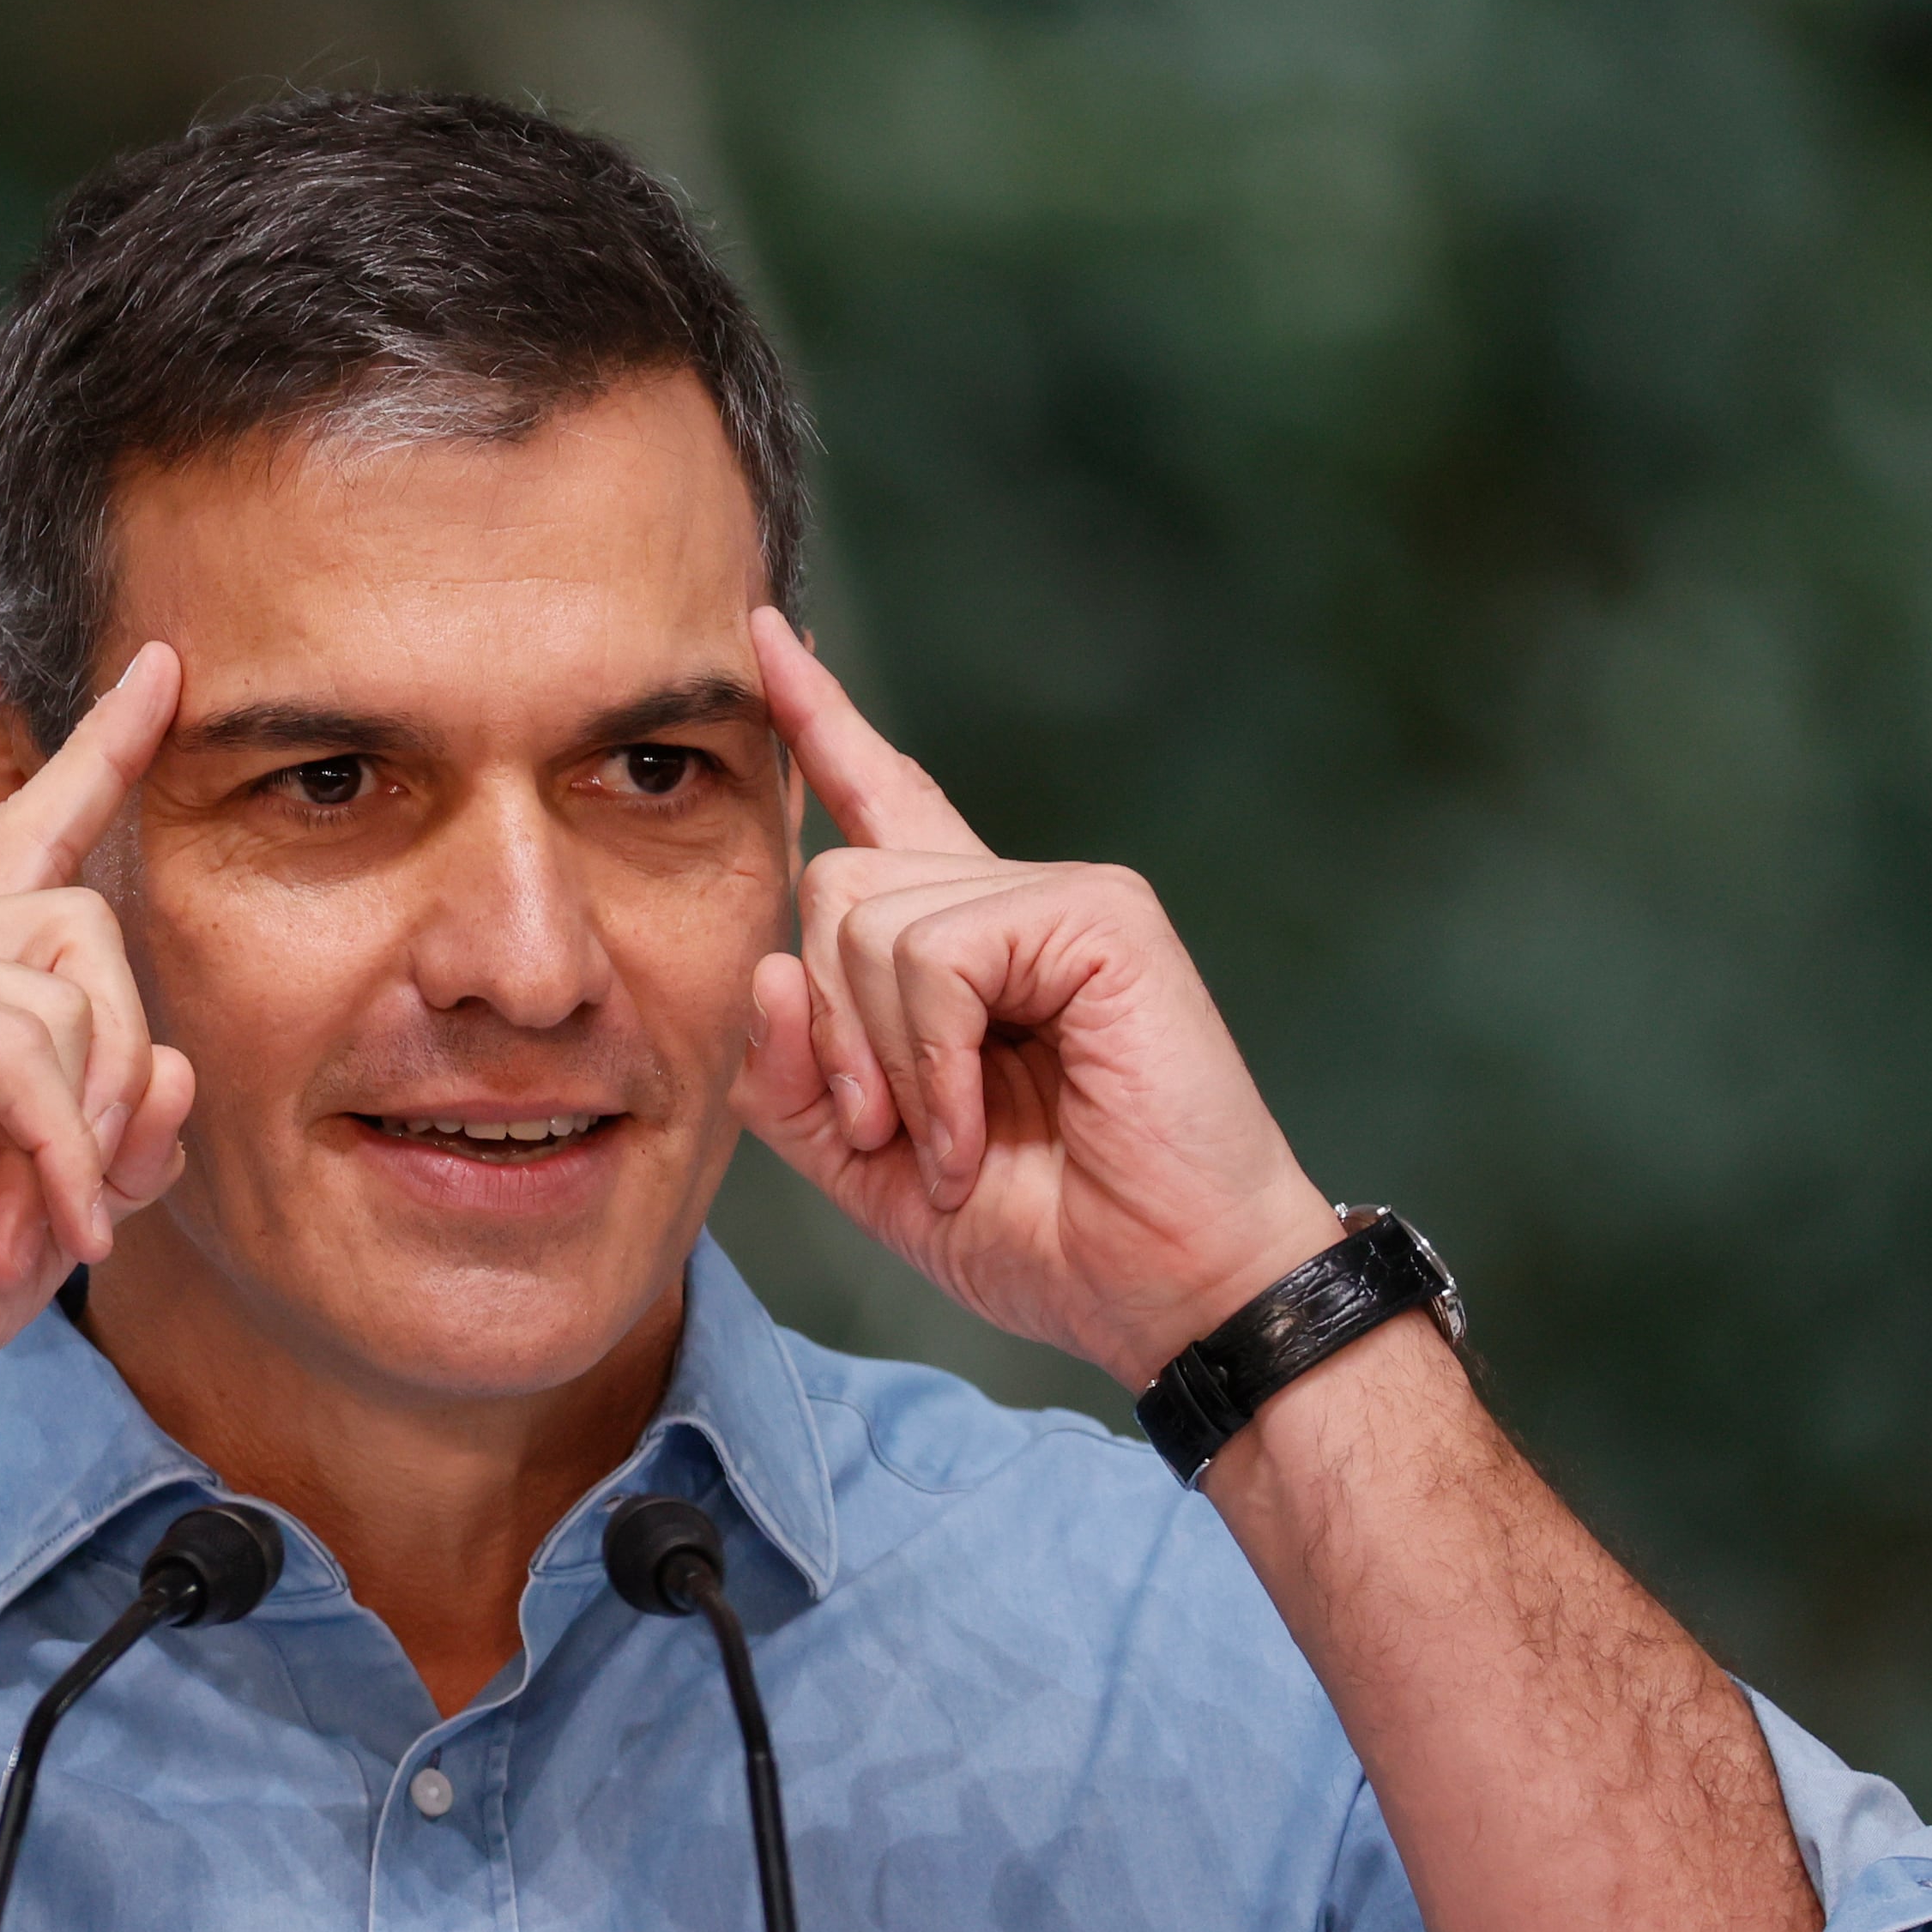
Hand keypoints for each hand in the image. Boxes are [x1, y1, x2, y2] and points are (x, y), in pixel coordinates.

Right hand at [0, 645, 198, 1459]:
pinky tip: (17, 1228)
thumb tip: (169, 1063)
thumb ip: (114, 1133)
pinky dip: (47, 1144)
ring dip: (80, 1134)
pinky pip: (13, 1040)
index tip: (162, 670)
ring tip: (32, 1233)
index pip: (26, 837)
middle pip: (89, 921)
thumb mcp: (41, 1213)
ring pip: (65, 983)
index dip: (97, 755)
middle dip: (118, 1069)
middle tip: (81, 1203)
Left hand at [734, 611, 1345, 1387]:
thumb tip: (770, 968)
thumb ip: (795, 1079)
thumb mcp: (873, 1168)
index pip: (874, 807)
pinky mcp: (1100, 914)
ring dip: (889, 1063)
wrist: (1168, 1292)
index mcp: (959, 946)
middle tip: (896, 1135)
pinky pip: (937, 954)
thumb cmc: (1047, 1232)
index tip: (764, 640)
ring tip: (958, 1141)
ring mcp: (1061, 895)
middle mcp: (1007, 900)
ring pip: (870, 919)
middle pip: (829, 886)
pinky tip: (983, 1125)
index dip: (817, 723)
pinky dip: (938, 1061)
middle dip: (833, 1030)